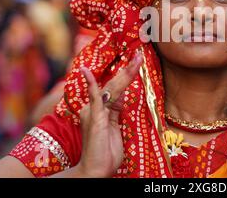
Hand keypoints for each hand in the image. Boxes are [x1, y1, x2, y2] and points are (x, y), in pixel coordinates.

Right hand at [76, 52, 142, 177]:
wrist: (95, 170)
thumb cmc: (105, 153)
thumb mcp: (115, 128)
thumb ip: (116, 112)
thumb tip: (123, 97)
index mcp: (102, 110)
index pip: (117, 88)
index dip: (127, 75)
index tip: (136, 62)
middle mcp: (96, 108)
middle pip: (115, 84)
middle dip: (128, 70)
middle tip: (139, 55)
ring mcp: (95, 112)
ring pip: (111, 88)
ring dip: (124, 73)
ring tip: (135, 60)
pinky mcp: (94, 118)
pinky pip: (94, 99)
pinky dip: (91, 85)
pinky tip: (87, 72)